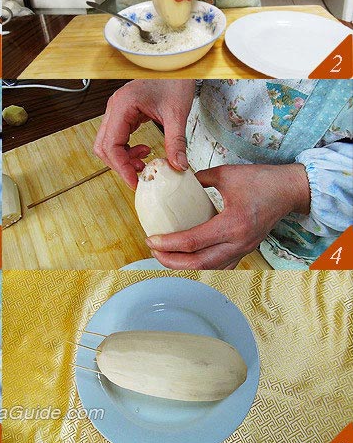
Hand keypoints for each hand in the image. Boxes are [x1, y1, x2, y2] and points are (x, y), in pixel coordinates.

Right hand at [94, 80, 195, 188]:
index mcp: (123, 105)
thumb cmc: (174, 80)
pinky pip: (117, 137)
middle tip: (140, 174)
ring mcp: (116, 110)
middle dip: (120, 164)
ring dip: (123, 158)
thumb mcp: (177, 113)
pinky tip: (144, 150)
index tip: (135, 181)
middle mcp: (114, 108)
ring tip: (144, 161)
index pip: (111, 145)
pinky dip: (126, 149)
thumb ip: (176, 141)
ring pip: (108, 143)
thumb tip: (178, 166)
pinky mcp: (123, 114)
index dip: (121, 166)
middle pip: (103, 146)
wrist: (176, 65)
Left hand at [146, 163, 310, 268]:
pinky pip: (220, 266)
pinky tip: (187, 258)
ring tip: (165, 255)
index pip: (192, 242)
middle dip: (170, 261)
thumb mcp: (226, 173)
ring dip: (184, 266)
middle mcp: (239, 242)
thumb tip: (176, 180)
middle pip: (198, 264)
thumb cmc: (262, 180)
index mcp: (233, 224)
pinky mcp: (246, 250)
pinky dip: (200, 265)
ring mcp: (244, 249)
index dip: (168, 244)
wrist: (291, 190)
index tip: (150, 238)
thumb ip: (198, 179)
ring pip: (209, 269)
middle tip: (153, 250)